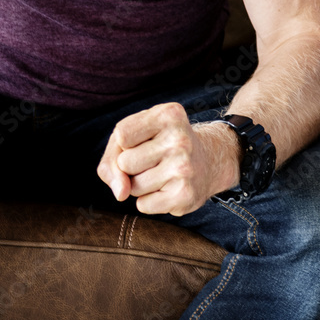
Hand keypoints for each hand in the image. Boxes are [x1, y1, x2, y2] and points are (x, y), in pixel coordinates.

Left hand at [96, 103, 240, 215]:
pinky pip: (143, 205)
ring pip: (132, 187)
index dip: (125, 144)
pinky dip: (149, 201)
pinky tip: (167, 189)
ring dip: (139, 185)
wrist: (208, 163)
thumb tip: (120, 193)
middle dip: (131, 167)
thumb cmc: (161, 146)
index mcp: (168, 114)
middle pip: (124, 163)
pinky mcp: (184, 194)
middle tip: (155, 160)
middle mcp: (179, 138)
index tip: (144, 141)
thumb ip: (111, 160)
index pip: (122, 135)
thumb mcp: (136, 136)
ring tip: (161, 173)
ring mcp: (184, 167)